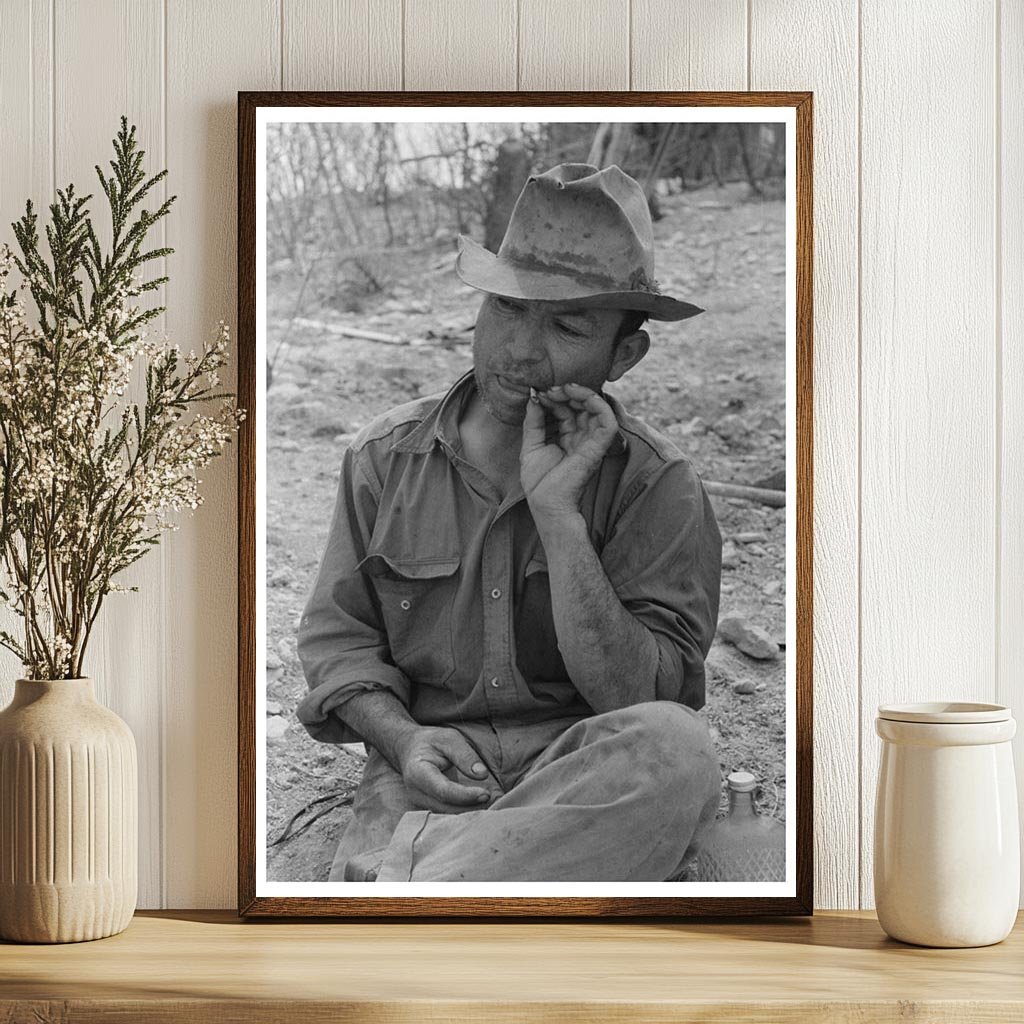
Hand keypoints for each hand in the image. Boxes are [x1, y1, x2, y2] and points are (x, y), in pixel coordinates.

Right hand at [396, 726, 499, 812]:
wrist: (410, 750)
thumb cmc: (432, 742)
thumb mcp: (449, 739)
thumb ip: (465, 756)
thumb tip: (482, 775)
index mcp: (418, 773)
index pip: (443, 791)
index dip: (465, 796)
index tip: (486, 793)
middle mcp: (415, 793)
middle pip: (446, 809)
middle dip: (471, 807)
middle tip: (494, 798)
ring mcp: (419, 804)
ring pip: (447, 817)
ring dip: (470, 813)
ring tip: (491, 802)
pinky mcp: (426, 809)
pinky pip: (446, 816)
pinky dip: (464, 813)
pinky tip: (479, 805)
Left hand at [520, 383, 618, 522]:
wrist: (547, 506)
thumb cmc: (540, 483)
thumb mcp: (530, 445)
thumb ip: (533, 422)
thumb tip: (534, 398)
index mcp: (566, 438)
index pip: (566, 409)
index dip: (555, 397)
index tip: (539, 393)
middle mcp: (581, 438)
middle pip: (581, 406)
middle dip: (566, 392)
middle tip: (549, 389)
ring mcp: (590, 442)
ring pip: (597, 408)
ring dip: (582, 393)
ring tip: (563, 389)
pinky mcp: (598, 448)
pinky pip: (607, 421)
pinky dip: (599, 404)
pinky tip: (582, 396)